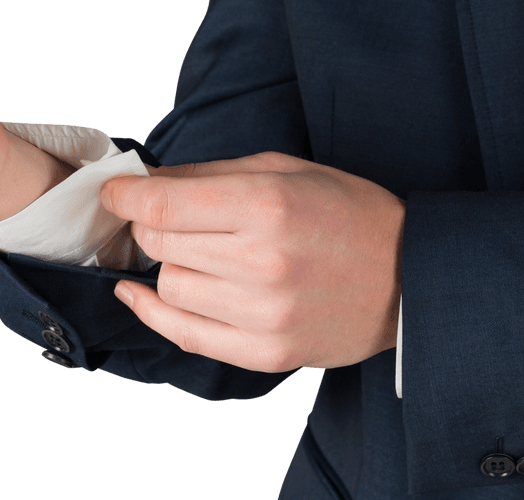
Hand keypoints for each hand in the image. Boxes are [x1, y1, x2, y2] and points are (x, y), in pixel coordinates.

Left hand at [101, 152, 403, 372]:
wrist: (409, 278)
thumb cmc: (346, 212)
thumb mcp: (284, 169)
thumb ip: (209, 175)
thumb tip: (144, 182)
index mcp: (268, 206)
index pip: (162, 206)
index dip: (126, 197)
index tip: (115, 192)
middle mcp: (262, 262)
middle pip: (159, 244)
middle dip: (152, 225)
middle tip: (166, 217)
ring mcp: (264, 314)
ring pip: (168, 286)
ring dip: (170, 265)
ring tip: (202, 252)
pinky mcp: (266, 352)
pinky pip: (184, 334)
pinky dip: (154, 311)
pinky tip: (139, 293)